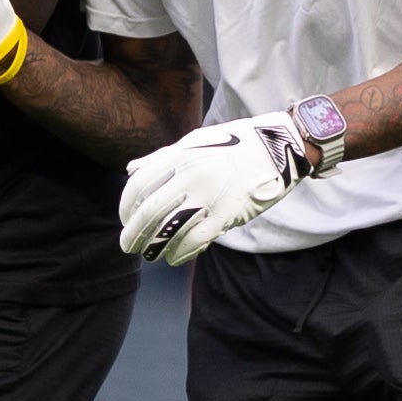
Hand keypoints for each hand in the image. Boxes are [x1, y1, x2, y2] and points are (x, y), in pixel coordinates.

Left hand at [117, 112, 311, 265]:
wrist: (277, 147)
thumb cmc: (233, 144)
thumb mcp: (195, 141)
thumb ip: (161, 157)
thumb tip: (130, 171)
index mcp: (180, 155)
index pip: (139, 184)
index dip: (126, 206)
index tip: (125, 218)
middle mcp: (191, 175)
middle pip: (150, 211)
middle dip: (133, 233)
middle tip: (127, 246)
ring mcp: (210, 196)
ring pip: (170, 230)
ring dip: (154, 247)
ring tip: (149, 255)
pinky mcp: (227, 214)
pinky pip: (196, 240)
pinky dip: (181, 253)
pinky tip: (174, 258)